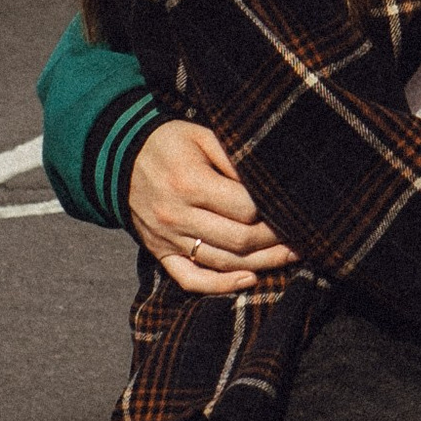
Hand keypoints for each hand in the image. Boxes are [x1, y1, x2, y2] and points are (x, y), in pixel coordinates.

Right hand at [126, 120, 293, 294]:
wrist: (118, 158)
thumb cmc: (169, 143)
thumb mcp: (201, 135)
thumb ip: (234, 157)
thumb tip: (269, 180)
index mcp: (189, 183)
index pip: (244, 208)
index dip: (274, 212)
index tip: (294, 209)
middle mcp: (177, 216)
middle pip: (238, 240)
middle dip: (276, 241)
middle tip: (302, 236)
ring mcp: (167, 239)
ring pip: (222, 262)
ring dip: (261, 264)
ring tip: (290, 256)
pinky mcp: (160, 252)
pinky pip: (190, 279)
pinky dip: (220, 285)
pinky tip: (249, 279)